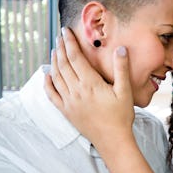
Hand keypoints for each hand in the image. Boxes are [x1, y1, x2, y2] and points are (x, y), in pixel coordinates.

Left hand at [44, 28, 134, 147]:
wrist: (113, 141)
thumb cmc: (121, 116)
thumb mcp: (125, 91)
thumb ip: (121, 68)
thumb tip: (120, 48)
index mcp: (90, 84)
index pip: (76, 58)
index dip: (70, 43)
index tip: (66, 31)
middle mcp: (76, 91)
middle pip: (63, 64)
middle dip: (60, 48)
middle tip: (60, 37)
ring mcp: (69, 102)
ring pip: (56, 77)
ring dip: (54, 62)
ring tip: (54, 50)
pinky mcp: (66, 112)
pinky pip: (52, 95)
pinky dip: (47, 83)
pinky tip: (46, 75)